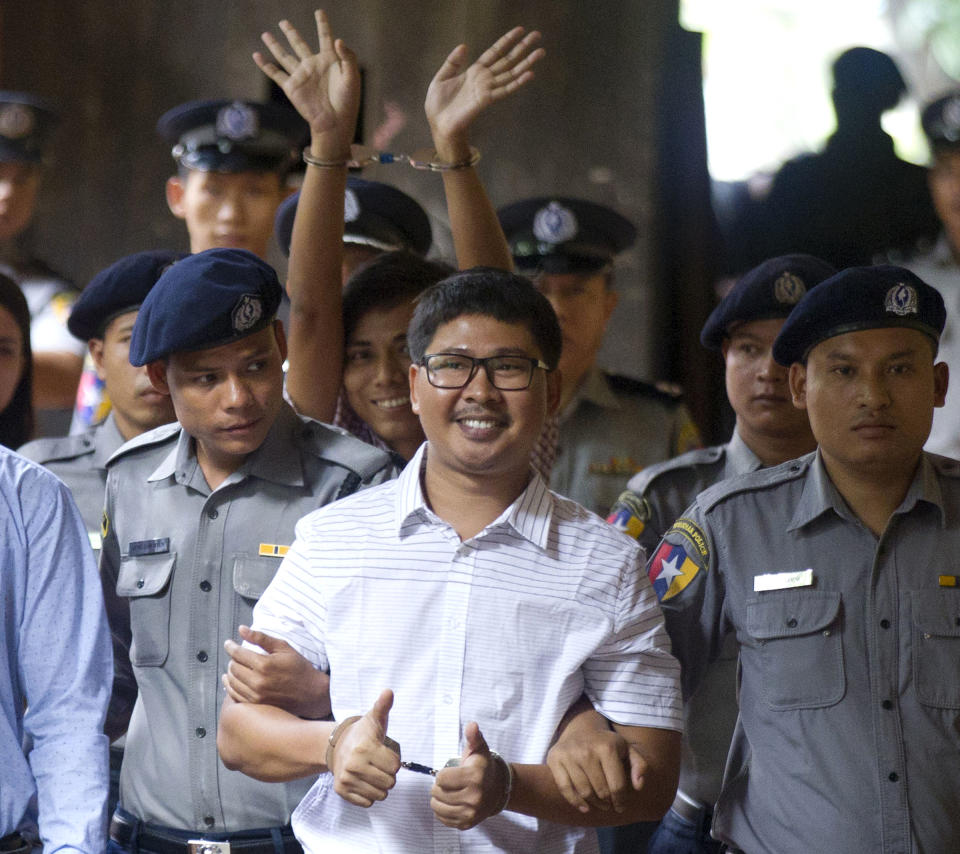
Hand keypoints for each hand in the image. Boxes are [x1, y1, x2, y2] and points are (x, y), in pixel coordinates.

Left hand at [221, 626, 329, 718]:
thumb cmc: (299, 668)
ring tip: (235, 667)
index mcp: (265, 664)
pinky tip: (234, 681)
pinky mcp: (256, 705)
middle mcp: (258, 682)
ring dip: (230, 673)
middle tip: (237, 655)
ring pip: (231, 682)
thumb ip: (261, 638)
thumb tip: (241, 629)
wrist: (311, 693)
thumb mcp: (283, 647)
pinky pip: (235, 695)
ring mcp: (256, 695)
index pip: (238, 654)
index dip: (230, 647)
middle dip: (232, 659)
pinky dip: (231, 686)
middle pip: (232, 668)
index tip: (228, 643)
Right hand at [254, 9, 359, 157]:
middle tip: (283, 22)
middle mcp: (313, 65)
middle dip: (291, 33)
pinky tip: (257, 55)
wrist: (335, 122)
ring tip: (266, 34)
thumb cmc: (347, 102)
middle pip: (300, 44)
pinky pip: (276, 73)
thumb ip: (348, 57)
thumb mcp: (352, 77)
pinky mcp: (292, 87)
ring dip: (275, 45)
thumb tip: (337, 39)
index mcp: (330, 61)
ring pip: (284, 56)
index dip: (323, 24)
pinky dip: (265, 65)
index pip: (325, 37)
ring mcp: (301, 75)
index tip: (319, 11)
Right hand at [330, 689, 400, 807]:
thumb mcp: (374, 718)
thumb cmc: (362, 733)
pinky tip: (364, 781)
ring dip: (380, 786)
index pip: (395, 766)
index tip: (385, 753)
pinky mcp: (342, 791)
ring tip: (372, 772)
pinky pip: (367, 803)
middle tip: (379, 764)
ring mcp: (347, 779)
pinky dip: (369, 794)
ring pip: (380, 795)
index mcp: (365, 748)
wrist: (337, 745)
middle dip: (388, 774)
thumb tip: (388, 692)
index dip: (393, 760)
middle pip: (389, 782)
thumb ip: (383, 706)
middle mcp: (354, 765)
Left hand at [425, 26, 543, 158]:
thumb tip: (464, 45)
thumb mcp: (442, 77)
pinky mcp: (486, 100)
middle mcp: (485, 79)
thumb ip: (453, 61)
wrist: (438, 123)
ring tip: (540, 52)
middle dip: (523, 48)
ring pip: (511, 73)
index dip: (507, 41)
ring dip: (526, 63)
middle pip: (508, 60)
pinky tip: (529, 74)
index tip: (520, 30)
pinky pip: (505, 89)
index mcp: (474, 71)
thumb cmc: (438, 104)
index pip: (495, 52)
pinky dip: (518, 82)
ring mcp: (487, 89)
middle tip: (537, 35)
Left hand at [431, 722, 508, 830]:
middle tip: (449, 782)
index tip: (450, 772)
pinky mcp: (466, 824)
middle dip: (439, 786)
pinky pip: (442, 819)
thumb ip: (473, 736)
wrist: (497, 789)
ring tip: (447, 792)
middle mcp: (474, 797)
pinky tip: (450, 802)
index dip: (442, 773)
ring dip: (438, 798)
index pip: (441, 778)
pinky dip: (442, 811)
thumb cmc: (483, 766)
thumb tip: (472, 725)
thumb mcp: (479, 748)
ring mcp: (471, 813)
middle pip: (437, 793)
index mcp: (474, 777)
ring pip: (437, 807)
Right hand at [547, 726, 647, 814]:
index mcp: (607, 747)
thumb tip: (639, 785)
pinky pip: (565, 788)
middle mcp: (587, 751)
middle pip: (601, 792)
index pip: (617, 786)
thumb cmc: (607, 744)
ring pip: (584, 792)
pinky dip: (575, 802)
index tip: (621, 806)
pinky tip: (584, 807)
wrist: (580, 728)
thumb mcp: (627, 750)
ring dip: (594, 804)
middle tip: (610, 805)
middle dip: (608, 803)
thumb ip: (639, 766)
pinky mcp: (555, 759)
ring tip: (600, 804)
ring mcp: (569, 755)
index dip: (621, 801)